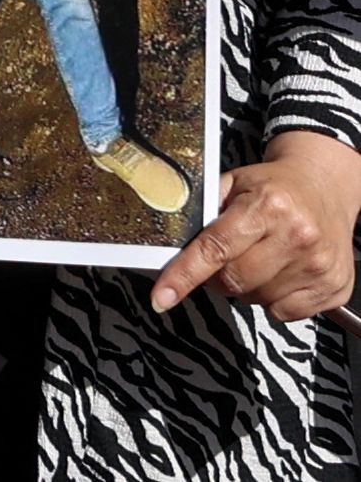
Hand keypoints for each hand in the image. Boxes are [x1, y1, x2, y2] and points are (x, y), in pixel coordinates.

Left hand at [153, 130, 360, 321]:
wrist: (325, 187)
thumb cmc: (272, 187)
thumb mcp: (233, 183)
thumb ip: (202, 210)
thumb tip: (170, 245)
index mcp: (267, 206)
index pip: (215, 248)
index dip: (184, 275)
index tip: (161, 297)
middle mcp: (297, 235)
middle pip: (234, 281)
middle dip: (217, 277)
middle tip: (222, 260)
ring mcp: (319, 264)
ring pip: (257, 300)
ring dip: (246, 288)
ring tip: (257, 259)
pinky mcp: (335, 287)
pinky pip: (284, 313)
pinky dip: (273, 300)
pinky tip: (279, 273)